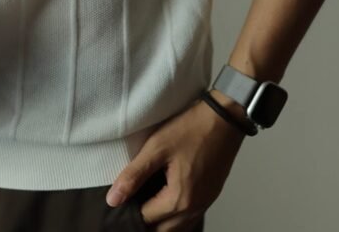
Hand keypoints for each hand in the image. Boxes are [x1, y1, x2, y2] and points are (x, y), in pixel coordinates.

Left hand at [105, 97, 245, 230]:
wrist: (225, 117)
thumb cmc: (192, 128)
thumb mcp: (157, 147)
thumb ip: (134, 175)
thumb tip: (113, 199)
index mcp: (180, 199)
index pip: (146, 219)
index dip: (129, 210)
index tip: (120, 197)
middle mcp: (195, 207)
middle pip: (163, 229)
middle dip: (145, 219)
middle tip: (130, 202)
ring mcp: (206, 202)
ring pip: (178, 226)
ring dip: (161, 220)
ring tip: (146, 201)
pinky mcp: (211, 194)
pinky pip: (190, 215)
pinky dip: (176, 214)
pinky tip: (166, 197)